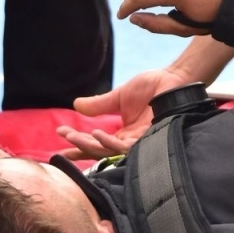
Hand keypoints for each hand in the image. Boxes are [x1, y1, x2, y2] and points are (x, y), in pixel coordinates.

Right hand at [59, 65, 197, 159]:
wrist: (173, 80)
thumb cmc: (152, 87)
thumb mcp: (119, 96)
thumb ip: (99, 104)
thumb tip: (76, 105)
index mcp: (122, 134)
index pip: (96, 144)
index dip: (78, 144)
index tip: (60, 140)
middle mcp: (129, 142)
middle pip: (99, 151)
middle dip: (79, 146)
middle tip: (63, 138)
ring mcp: (138, 143)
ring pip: (109, 151)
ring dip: (89, 144)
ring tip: (73, 136)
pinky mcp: (148, 140)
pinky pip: (125, 147)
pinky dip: (109, 142)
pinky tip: (96, 134)